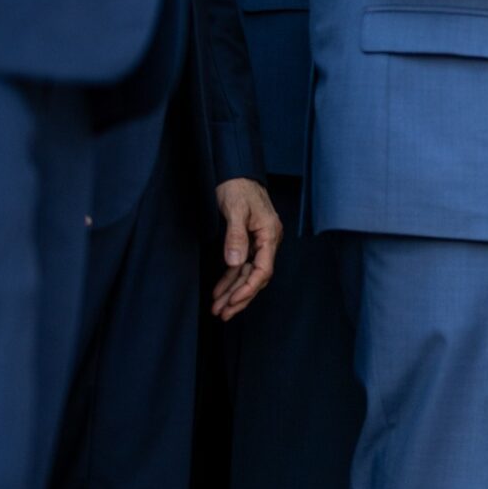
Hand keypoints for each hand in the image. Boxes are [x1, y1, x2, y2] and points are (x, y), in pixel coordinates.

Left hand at [210, 178, 281, 320]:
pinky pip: (240, 267)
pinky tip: (219, 292)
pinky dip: (229, 280)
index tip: (233, 302)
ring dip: (233, 292)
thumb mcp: (236, 210)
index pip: (263, 269)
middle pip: (256, 277)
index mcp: (270, 235)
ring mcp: (258, 243)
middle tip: (223, 314)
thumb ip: (236, 236)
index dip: (248, 289)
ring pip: (246, 275)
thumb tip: (234, 263)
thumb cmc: (239, 188)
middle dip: (239, 297)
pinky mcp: (247, 243)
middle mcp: (267, 242)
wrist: (237, 174)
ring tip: (218, 309)